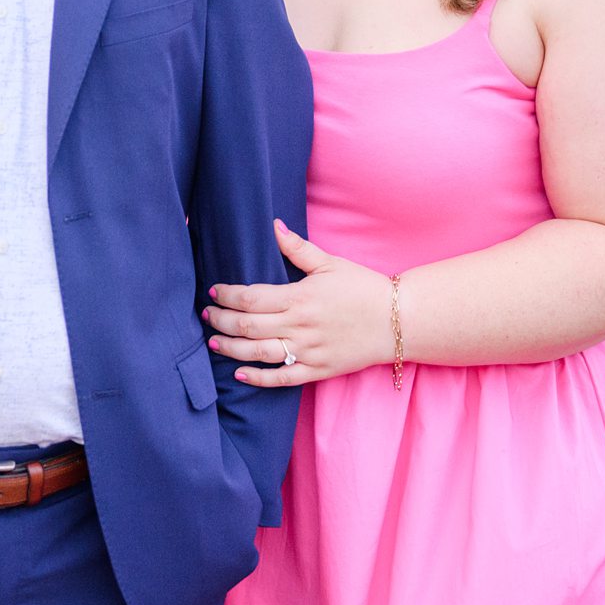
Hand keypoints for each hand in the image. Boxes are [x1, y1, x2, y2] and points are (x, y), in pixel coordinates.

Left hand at [203, 221, 394, 387]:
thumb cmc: (363, 288)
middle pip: (247, 326)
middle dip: (220, 321)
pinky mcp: (318, 371)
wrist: (398, 321)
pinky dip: (257, 378)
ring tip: (213, 342)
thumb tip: (273, 225)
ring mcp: (307, 352)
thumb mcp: (330, 263)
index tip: (213, 291)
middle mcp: (299, 326)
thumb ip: (297, 247)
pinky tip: (239, 374)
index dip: (226, 295)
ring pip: (258, 354)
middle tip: (206, 315)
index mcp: (299, 297)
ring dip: (230, 349)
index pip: (250, 297)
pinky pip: (281, 379)